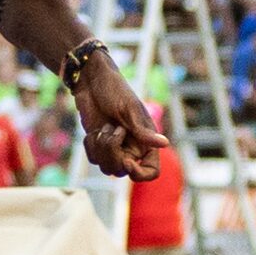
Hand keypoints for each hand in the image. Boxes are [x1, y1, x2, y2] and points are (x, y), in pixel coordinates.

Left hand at [72, 52, 168, 181]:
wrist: (91, 81)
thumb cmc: (115, 90)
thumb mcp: (129, 110)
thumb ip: (143, 131)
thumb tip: (165, 143)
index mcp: (146, 141)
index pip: (151, 171)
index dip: (139, 173)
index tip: (126, 162)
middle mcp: (132, 148)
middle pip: (122, 170)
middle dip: (112, 152)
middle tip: (110, 128)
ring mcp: (115, 148)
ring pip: (106, 167)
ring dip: (100, 147)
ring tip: (103, 126)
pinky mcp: (99, 145)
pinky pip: (94, 158)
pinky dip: (91, 145)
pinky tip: (94, 129)